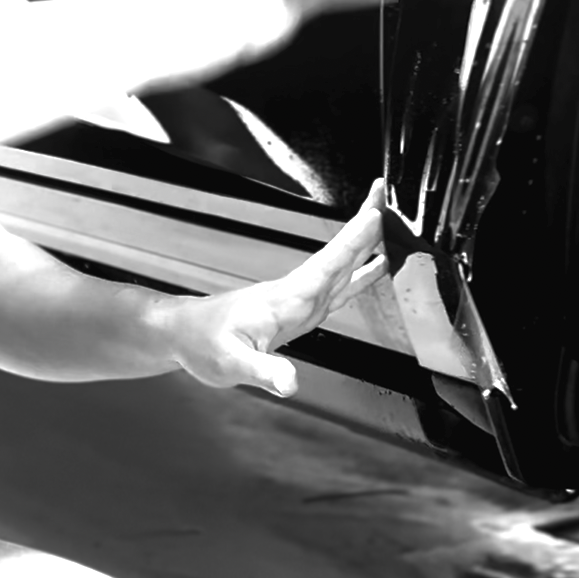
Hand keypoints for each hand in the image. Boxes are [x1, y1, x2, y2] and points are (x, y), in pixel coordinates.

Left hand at [162, 179, 387, 396]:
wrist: (186, 335)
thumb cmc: (204, 344)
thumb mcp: (231, 364)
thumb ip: (263, 372)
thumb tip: (290, 383)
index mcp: (285, 299)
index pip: (325, 265)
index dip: (351, 243)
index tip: (375, 215)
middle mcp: (296, 293)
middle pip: (338, 254)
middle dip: (363, 225)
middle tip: (387, 194)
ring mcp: (300, 299)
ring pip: (341, 266)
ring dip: (365, 243)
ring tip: (393, 222)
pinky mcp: (300, 309)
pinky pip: (338, 287)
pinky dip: (360, 274)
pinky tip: (378, 267)